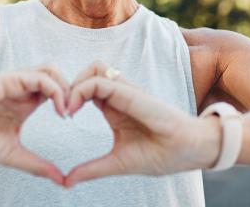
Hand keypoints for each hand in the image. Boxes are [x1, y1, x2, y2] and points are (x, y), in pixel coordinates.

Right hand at [0, 66, 69, 184]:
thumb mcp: (12, 155)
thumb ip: (37, 165)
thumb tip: (62, 181)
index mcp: (24, 104)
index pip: (55, 92)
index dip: (70, 101)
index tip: (72, 121)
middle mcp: (22, 90)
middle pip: (57, 77)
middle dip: (73, 90)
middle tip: (74, 112)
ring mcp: (15, 83)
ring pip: (51, 70)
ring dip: (65, 87)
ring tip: (67, 110)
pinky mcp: (8, 79)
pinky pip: (39, 76)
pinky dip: (54, 89)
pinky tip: (58, 109)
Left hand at [64, 62, 221, 186]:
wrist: (189, 152)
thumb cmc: (160, 155)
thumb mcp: (117, 163)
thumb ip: (92, 169)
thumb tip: (66, 181)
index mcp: (114, 108)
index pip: (86, 88)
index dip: (70, 97)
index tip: (62, 116)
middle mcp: (119, 96)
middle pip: (87, 72)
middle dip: (68, 86)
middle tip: (61, 109)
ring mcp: (126, 92)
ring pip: (93, 68)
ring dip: (75, 83)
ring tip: (68, 107)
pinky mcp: (131, 93)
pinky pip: (101, 80)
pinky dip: (82, 89)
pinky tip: (74, 109)